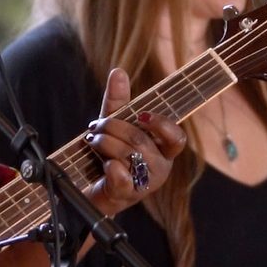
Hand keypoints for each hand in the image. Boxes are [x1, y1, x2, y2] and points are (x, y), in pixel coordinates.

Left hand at [82, 68, 186, 215]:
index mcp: (163, 151)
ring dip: (105, 143)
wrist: (90, 188)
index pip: (176, 138)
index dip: (162, 125)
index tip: (141, 115)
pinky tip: (102, 163)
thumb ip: (118, 102)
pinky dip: (109, 165)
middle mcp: (159, 168)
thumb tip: (118, 71)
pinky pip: (121, 176)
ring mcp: (145, 184)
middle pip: (141, 141)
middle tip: (96, 126)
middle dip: (114, 128)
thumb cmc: (109, 155)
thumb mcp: (113, 126)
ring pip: (129, 155)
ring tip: (92, 141)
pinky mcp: (127, 195)